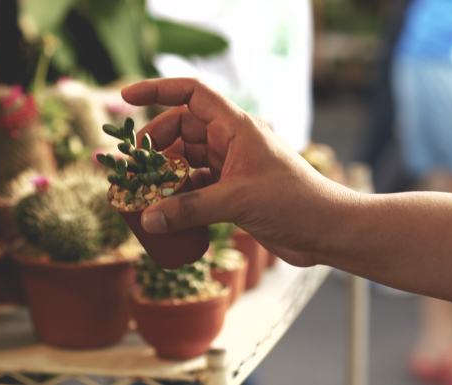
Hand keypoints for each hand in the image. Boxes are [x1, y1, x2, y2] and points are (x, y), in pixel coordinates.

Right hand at [121, 78, 355, 266]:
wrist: (325, 230)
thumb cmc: (293, 202)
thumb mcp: (237, 201)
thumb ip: (189, 209)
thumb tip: (147, 219)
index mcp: (236, 126)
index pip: (192, 94)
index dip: (158, 89)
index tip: (125, 96)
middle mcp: (231, 141)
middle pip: (181, 129)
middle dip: (154, 144)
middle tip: (131, 166)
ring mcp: (231, 167)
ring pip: (187, 160)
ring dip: (165, 173)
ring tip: (139, 190)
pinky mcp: (233, 192)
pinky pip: (196, 187)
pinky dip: (179, 196)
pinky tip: (163, 211)